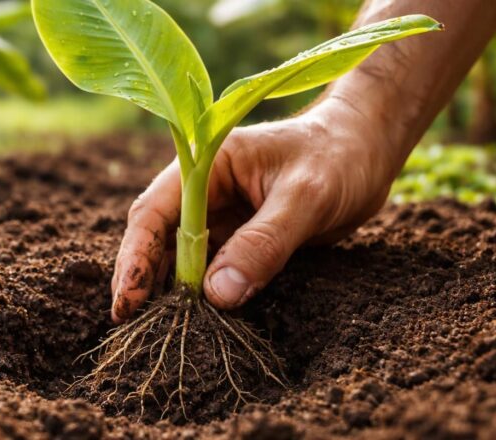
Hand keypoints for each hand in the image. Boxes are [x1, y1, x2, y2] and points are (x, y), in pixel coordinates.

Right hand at [110, 99, 398, 322]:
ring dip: (172, 293)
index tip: (127, 304)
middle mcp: (204, 190)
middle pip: (159, 239)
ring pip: (183, 258)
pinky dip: (203, 295)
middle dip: (144, 282)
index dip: (135, 258)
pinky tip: (199, 323)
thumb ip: (263, 243)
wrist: (368, 150)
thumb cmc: (340, 158)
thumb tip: (217, 295)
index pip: (155, 213)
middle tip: (135, 331)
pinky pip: (213, 269)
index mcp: (207, 164)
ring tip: (158, 335)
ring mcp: (221, 214)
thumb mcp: (306, 197)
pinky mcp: (241, 237)